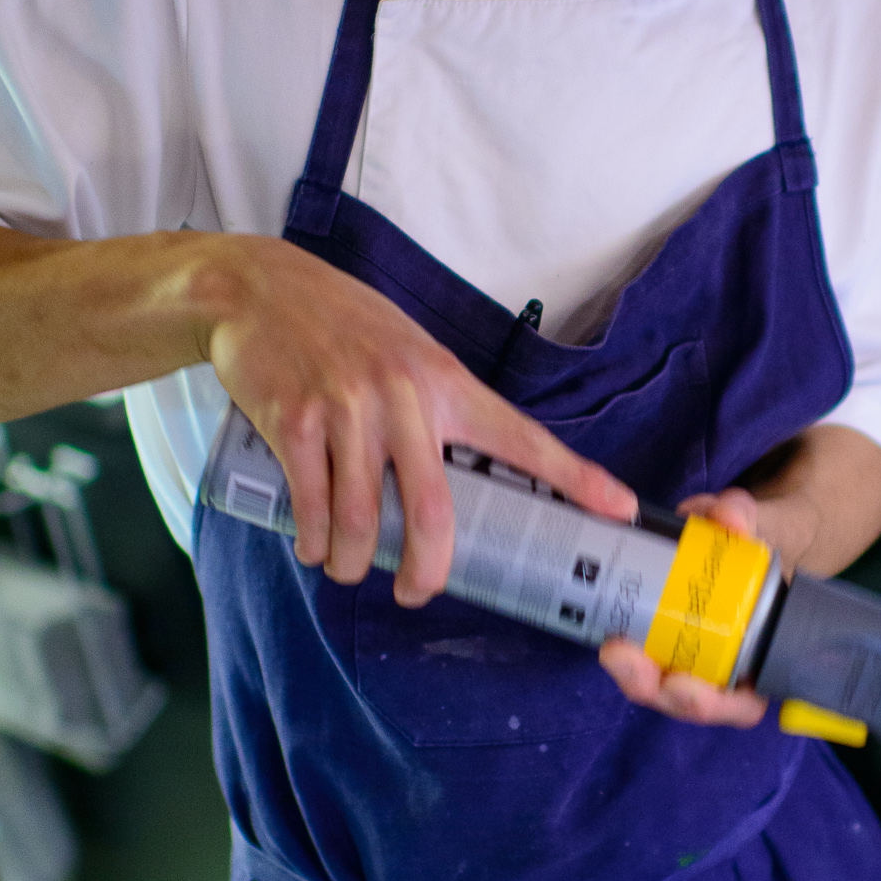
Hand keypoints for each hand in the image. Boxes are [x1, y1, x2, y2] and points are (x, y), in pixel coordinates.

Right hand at [200, 237, 635, 605]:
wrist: (259, 288)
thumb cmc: (343, 325)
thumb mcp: (409, 352)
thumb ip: (439, 405)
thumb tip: (467, 470)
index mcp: (446, 382)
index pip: (522, 438)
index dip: (577, 478)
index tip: (621, 509)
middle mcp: (404, 397)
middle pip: (434, 513)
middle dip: (428, 572)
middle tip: (417, 592)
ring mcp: (347, 411)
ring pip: (363, 522)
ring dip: (353, 563)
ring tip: (347, 566)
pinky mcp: (294, 423)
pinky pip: (313, 507)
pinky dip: (313, 542)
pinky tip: (314, 548)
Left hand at [598, 485, 770, 728]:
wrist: (724, 530)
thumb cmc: (743, 539)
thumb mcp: (747, 522)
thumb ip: (742, 515)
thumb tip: (730, 520)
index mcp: (758, 654)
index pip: (742, 704)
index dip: (713, 704)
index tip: (682, 684)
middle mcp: (717, 668)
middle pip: (684, 703)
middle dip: (653, 687)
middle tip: (624, 658)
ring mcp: (680, 658)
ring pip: (653, 687)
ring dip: (630, 674)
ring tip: (612, 649)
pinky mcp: (649, 640)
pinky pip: (633, 658)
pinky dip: (619, 648)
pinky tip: (603, 627)